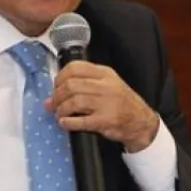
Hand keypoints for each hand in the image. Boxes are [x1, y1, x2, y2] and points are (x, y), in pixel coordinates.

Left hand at [45, 61, 159, 152]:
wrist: (141, 121)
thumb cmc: (121, 103)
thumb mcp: (107, 85)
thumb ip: (80, 87)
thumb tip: (49, 99)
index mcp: (104, 74)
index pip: (74, 68)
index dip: (59, 78)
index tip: (56, 87)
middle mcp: (105, 86)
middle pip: (70, 85)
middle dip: (57, 96)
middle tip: (55, 104)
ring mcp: (106, 103)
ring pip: (73, 101)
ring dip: (61, 110)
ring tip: (60, 114)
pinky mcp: (105, 121)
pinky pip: (80, 121)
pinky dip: (68, 122)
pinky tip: (65, 123)